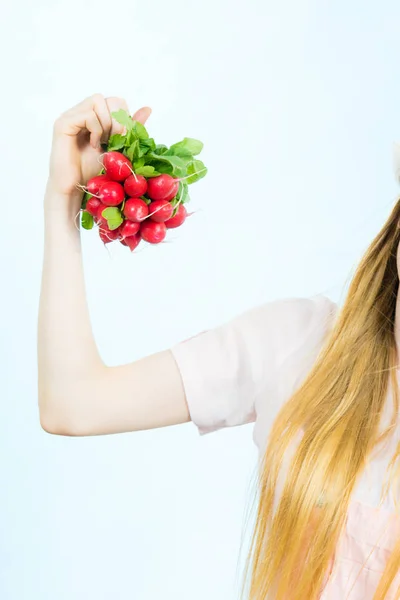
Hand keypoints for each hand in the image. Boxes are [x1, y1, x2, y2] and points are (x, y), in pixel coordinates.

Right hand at [46, 94, 151, 211]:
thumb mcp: (119, 148)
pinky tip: (93, 145)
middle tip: (114, 141)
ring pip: (98, 101)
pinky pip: (88, 115)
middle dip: (118, 121)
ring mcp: (71, 116)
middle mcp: (82, 111)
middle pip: (110, 98)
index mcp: (94, 115)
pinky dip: (96, 130)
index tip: (122, 139)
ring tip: (102, 144)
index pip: (117, 101)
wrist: (76, 188)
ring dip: (107, 124)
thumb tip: (148, 108)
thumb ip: (130, 129)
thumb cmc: (94, 171)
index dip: (125, 119)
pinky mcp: (63, 123)